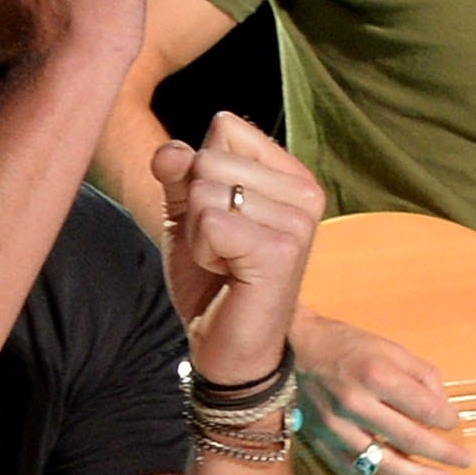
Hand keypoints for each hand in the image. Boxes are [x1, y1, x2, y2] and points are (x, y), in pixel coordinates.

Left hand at [150, 112, 322, 382]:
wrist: (228, 347)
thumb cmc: (213, 279)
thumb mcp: (187, 214)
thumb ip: (178, 173)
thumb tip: (169, 152)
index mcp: (291, 174)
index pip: (225, 127)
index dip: (199, 171)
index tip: (218, 217)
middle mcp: (305, 190)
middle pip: (209, 158)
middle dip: (194, 207)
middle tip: (220, 248)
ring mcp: (298, 221)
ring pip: (206, 191)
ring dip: (198, 233)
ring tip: (225, 262)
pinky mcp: (281, 251)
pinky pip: (211, 222)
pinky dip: (203, 251)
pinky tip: (228, 274)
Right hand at [289, 310, 469, 474]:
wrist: (291, 350)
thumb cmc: (345, 346)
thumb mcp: (388, 347)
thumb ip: (421, 375)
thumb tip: (443, 407)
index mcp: (376, 376)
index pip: (423, 408)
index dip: (446, 420)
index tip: (453, 423)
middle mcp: (356, 405)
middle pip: (409, 439)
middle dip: (443, 453)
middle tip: (465, 462)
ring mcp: (337, 429)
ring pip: (383, 464)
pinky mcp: (322, 445)